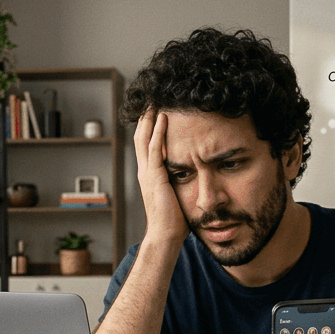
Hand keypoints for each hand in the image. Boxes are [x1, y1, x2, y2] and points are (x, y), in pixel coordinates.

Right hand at [133, 110, 189, 245]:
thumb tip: (194, 174)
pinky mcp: (155, 176)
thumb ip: (180, 182)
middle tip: (152, 99)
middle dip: (145, 116)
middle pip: (140, 136)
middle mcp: (144, 171)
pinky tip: (163, 117)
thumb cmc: (174, 220)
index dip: (148, 126)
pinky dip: (158, 131)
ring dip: (150, 118)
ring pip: (144, 137)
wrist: (166, 235)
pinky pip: (155, 148)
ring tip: (155, 101)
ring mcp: (147, 173)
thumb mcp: (177, 195)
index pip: (145, 144)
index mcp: (149, 175)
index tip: (155, 110)